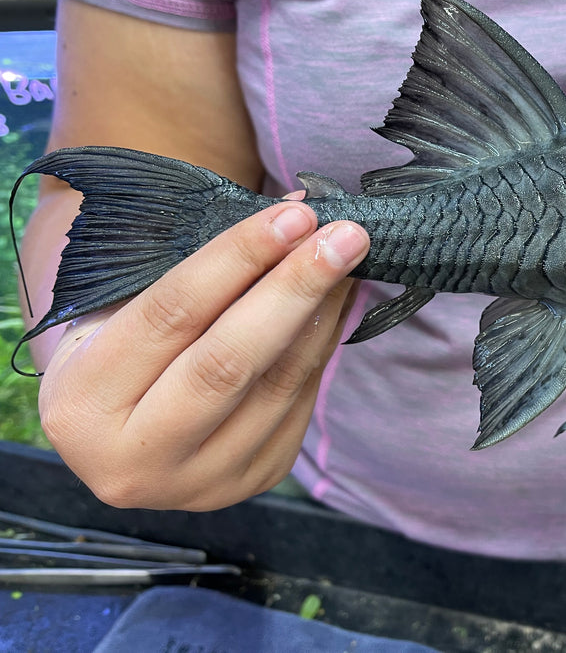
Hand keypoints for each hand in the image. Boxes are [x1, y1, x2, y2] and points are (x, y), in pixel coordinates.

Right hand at [37, 202, 367, 509]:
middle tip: (347, 236)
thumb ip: (200, 267)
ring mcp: (199, 482)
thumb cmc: (120, 345)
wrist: (122, 432)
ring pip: (277, 386)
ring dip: (323, 314)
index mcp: (82, 402)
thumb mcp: (123, 307)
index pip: (172, 313)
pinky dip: (324, 345)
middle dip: (296, 288)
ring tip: (352, 259)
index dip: (239, 257)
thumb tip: (294, 215)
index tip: (294, 216)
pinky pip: (300, 403)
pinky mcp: (252, 480)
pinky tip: (341, 302)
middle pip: (230, 361)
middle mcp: (135, 458)